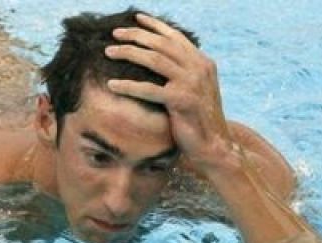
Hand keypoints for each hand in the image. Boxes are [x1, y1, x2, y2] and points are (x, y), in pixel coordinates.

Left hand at [105, 14, 236, 174]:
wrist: (213, 145)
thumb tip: (161, 58)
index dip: (154, 26)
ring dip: (129, 53)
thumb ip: (184, 72)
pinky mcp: (182, 101)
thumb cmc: (198, 120)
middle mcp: (199, 68)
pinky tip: (112, 85)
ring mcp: (192, 83)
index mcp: (202, 63)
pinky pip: (149, 89)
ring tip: (109, 52)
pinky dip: (128, 86)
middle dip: (136, 36)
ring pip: (154, 60)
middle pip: (162, 44)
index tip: (135, 19)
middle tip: (115, 33)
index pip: (175, 37)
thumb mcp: (195, 89)